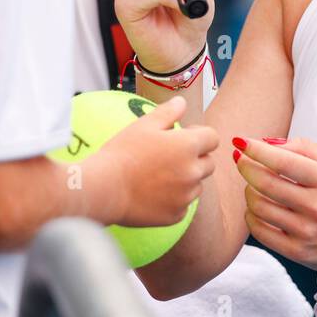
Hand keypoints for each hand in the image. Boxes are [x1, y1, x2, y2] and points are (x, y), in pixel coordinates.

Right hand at [89, 95, 219, 226]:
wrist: (104, 189)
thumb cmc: (123, 153)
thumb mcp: (144, 125)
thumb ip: (168, 112)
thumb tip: (182, 102)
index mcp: (188, 146)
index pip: (212, 138)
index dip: (198, 135)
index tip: (182, 136)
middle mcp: (193, 172)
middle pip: (208, 163)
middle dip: (195, 158)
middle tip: (170, 157)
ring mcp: (186, 196)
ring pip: (197, 185)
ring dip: (186, 180)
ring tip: (159, 176)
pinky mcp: (176, 215)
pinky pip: (183, 205)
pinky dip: (174, 200)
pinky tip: (154, 193)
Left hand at [232, 136, 316, 277]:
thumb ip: (306, 150)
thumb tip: (268, 143)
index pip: (285, 162)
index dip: (257, 150)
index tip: (241, 142)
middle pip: (266, 183)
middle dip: (246, 167)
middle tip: (240, 160)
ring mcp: (307, 232)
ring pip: (259, 207)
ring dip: (248, 191)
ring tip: (253, 185)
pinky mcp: (297, 253)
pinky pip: (260, 232)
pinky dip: (251, 216)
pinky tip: (256, 208)